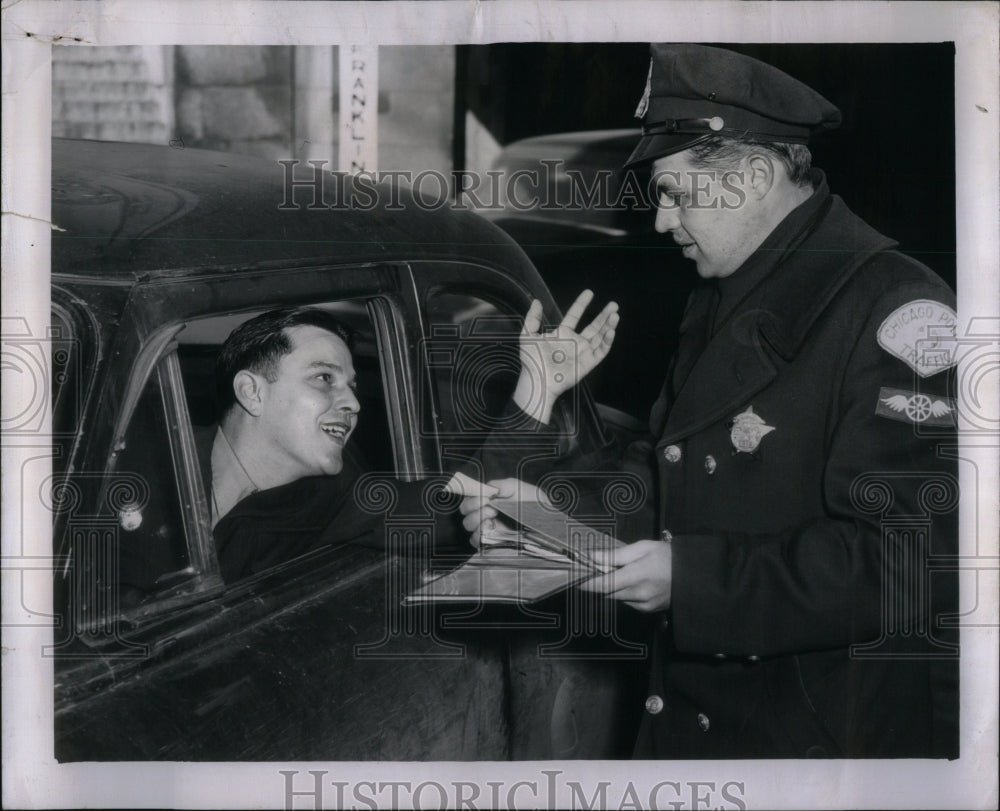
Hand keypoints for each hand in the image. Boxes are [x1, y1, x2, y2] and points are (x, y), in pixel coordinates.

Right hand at [457, 477, 549, 547]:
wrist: (548, 527)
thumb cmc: (537, 507)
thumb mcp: (522, 489)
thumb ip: (504, 485)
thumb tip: (488, 488)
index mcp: (492, 500)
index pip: (472, 496)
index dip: (472, 494)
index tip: (484, 495)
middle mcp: (487, 514)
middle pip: (465, 510)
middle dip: (473, 505)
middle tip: (491, 506)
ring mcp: (488, 529)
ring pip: (468, 524)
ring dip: (477, 518)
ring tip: (493, 516)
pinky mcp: (491, 544)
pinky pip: (475, 540)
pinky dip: (479, 533)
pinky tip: (492, 529)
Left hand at [513, 289, 618, 423]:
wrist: (537, 380)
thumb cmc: (532, 361)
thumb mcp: (528, 336)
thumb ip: (532, 318)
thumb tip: (537, 301)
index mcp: (563, 334)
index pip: (575, 315)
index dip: (582, 304)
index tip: (589, 292)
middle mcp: (575, 342)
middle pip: (594, 326)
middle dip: (604, 315)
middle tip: (614, 304)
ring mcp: (583, 352)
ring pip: (600, 336)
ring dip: (609, 325)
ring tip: (615, 314)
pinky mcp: (588, 363)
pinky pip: (601, 350)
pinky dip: (607, 340)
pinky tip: (611, 330)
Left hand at [578, 539, 671, 611]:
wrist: (694, 574)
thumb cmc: (667, 555)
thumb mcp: (642, 548)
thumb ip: (616, 554)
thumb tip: (592, 556)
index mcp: (637, 576)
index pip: (603, 584)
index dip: (586, 583)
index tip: (574, 578)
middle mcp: (639, 594)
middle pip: (607, 592)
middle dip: (600, 582)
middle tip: (597, 569)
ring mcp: (644, 605)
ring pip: (616, 597)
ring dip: (613, 588)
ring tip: (621, 573)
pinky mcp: (648, 610)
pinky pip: (627, 602)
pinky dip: (624, 593)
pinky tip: (634, 583)